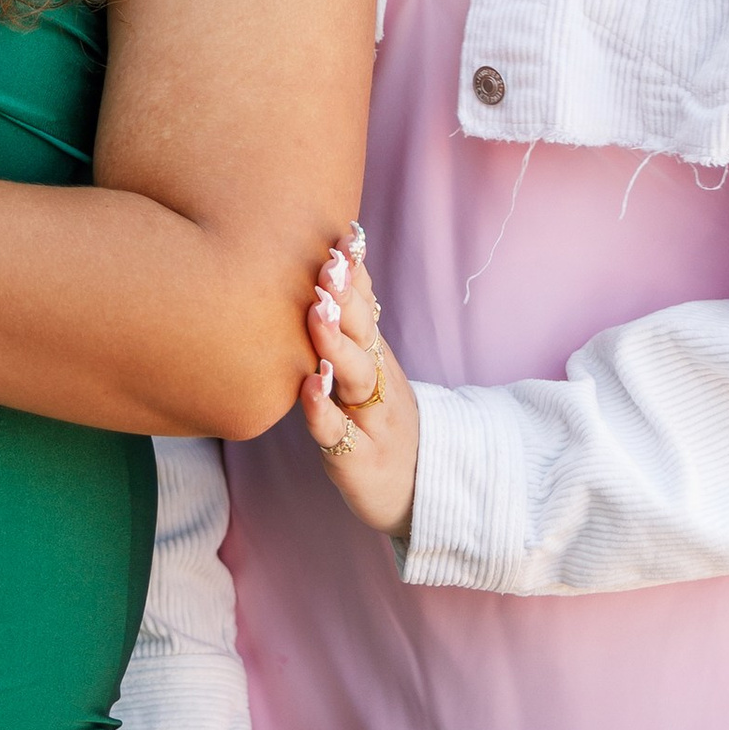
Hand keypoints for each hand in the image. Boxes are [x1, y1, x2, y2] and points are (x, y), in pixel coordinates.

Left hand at [298, 230, 419, 533]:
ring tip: (317, 313)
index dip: (356, 273)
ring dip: (335, 343)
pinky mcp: (359, 457)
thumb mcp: (371, 370)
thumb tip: (337, 261)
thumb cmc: (379, 422)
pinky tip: (308, 388)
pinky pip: (338, 433)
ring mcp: (371, 419)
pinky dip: (322, 411)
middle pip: (364, 333)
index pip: (365, 306)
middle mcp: (377, 382)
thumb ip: (354, 323)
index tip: (343, 236)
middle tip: (328, 264)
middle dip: (346, 297)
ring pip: (356, 377)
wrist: (419, 492)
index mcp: (376, 357)